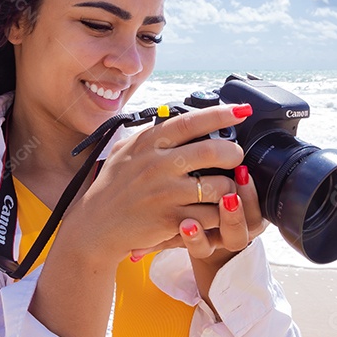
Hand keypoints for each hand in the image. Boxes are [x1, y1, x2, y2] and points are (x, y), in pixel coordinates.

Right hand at [56, 103, 254, 266]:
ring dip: (229, 188)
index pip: (191, 122)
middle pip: (213, 151)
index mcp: (148, 143)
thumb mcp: (126, 151)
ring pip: (219, 186)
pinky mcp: (171, 219)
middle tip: (235, 157)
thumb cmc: (113, 187)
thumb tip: (178, 117)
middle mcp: (157, 165)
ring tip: (223, 190)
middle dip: (233, 153)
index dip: (221, 114)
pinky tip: (212, 212)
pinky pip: (211, 214)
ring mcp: (165, 193)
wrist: (96, 226)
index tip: (241, 111)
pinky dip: (218, 214)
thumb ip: (151, 134)